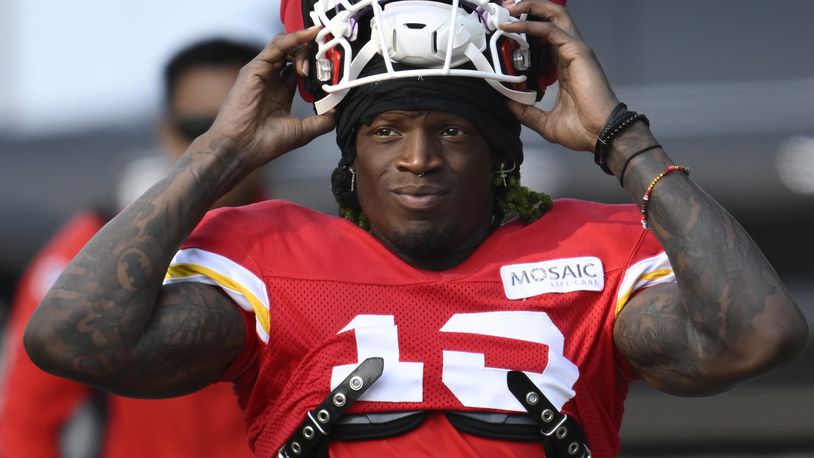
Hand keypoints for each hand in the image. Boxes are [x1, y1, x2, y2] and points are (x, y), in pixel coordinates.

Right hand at [204, 27, 336, 168]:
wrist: (242, 148)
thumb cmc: (265, 143)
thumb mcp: (303, 132)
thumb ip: (322, 121)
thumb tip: (338, 111)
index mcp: (281, 94)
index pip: (300, 70)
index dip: (317, 67)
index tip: (334, 68)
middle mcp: (271, 81)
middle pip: (293, 55)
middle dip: (313, 53)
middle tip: (328, 60)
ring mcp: (262, 73)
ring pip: (285, 46)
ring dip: (305, 46)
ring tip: (320, 52)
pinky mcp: (255, 68)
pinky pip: (277, 45)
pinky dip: (294, 38)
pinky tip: (309, 35)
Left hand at [501, 0, 618, 151]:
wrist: (599, 135)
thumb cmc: (582, 129)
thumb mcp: (544, 121)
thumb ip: (525, 111)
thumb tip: (507, 104)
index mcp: (563, 67)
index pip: (545, 39)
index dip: (527, 31)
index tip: (505, 31)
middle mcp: (569, 54)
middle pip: (551, 20)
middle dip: (529, 9)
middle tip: (505, 10)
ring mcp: (575, 51)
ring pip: (554, 16)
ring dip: (531, 8)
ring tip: (509, 9)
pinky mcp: (576, 51)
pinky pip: (551, 30)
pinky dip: (531, 25)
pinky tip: (514, 26)